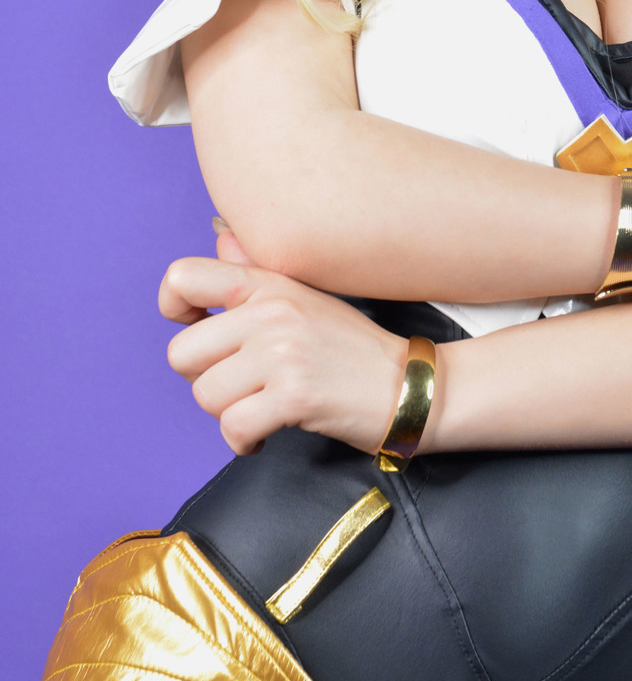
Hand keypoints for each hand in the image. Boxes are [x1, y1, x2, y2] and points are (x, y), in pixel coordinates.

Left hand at [159, 231, 407, 455]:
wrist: (407, 385)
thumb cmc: (350, 348)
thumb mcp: (303, 297)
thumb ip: (254, 272)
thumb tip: (219, 239)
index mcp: (268, 284)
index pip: (183, 277)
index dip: (175, 310)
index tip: (202, 332)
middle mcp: (271, 311)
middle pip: (182, 354)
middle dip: (205, 379)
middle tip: (242, 386)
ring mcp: (282, 353)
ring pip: (205, 396)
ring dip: (229, 414)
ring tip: (261, 408)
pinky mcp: (294, 395)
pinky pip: (233, 427)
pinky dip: (245, 442)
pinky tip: (267, 434)